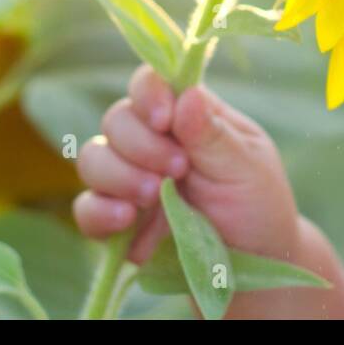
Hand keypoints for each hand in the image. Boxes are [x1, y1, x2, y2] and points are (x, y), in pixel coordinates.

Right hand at [72, 65, 300, 264]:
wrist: (256, 261)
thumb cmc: (257, 202)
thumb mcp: (247, 166)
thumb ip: (213, 134)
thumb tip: (187, 94)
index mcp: (186, 115)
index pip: (150, 83)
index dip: (148, 93)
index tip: (163, 119)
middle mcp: (152, 141)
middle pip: (116, 119)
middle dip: (141, 144)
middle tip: (179, 170)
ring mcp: (131, 179)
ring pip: (93, 158)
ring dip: (119, 175)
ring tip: (156, 196)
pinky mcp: (118, 221)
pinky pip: (86, 208)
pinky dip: (100, 211)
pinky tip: (127, 220)